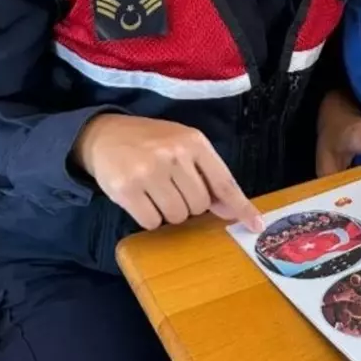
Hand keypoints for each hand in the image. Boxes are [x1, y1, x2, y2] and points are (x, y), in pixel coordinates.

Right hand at [73, 114, 262, 231]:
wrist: (105, 135)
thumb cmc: (152, 143)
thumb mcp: (185, 147)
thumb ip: (209, 175)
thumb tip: (231, 211)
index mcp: (195, 142)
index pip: (224, 182)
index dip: (241, 207)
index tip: (256, 225)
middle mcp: (174, 154)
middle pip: (199, 205)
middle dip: (188, 203)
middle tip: (171, 187)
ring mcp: (149, 171)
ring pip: (177, 216)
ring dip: (168, 212)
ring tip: (155, 190)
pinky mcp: (126, 189)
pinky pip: (151, 222)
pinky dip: (149, 217)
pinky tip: (141, 198)